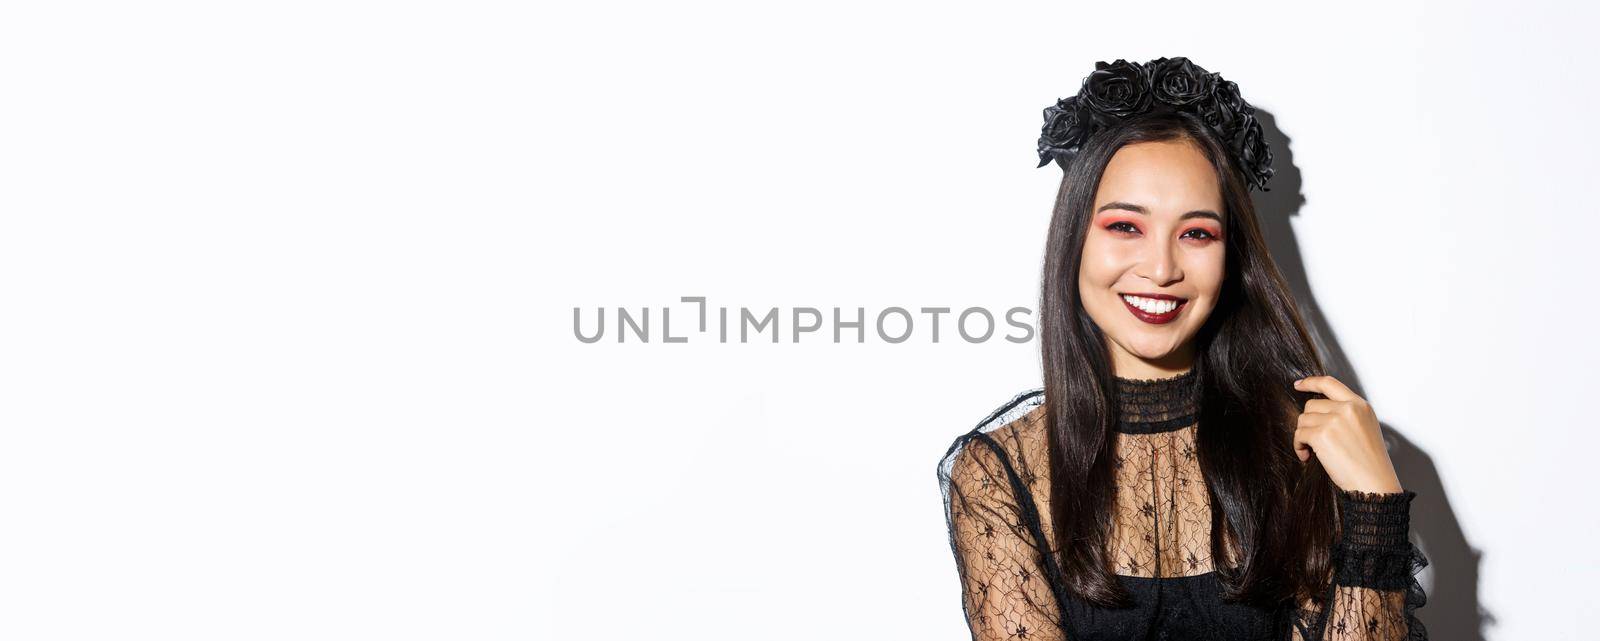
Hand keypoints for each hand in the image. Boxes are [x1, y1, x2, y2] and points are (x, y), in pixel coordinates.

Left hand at [1291, 375, 1403, 493]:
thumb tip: (1319, 410)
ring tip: (1312, 451)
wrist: (1375, 483)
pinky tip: (1307, 457)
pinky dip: (1298, 446)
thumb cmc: (1370, 462)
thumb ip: (1347, 414)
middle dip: (1308, 422)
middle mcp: (1348, 409)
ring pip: (1303, 419)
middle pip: (1311, 405)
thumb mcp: (1365, 428)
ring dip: (1303, 436)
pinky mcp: (1322, 435)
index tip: (1298, 385)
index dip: (1310, 382)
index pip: (1330, 383)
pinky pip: (1299, 434)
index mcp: (1360, 405)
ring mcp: (1334, 420)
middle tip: (1313, 440)